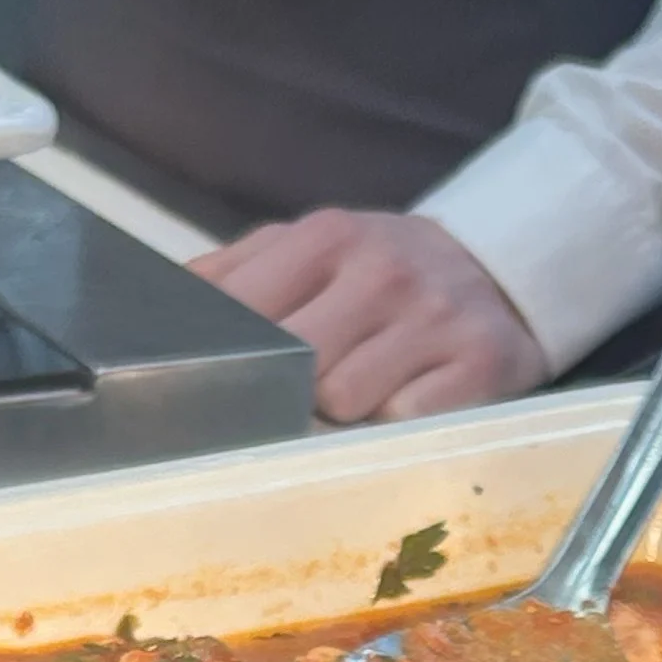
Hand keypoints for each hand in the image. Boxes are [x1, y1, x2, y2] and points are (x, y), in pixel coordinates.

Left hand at [194, 210, 548, 423]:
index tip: (225, 376)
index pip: (241, 312)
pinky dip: (398, 425)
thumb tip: (158, 304)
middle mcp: (383, 271)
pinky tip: (409, 400)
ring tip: (366, 391)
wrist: (503, 272)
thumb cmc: (386, 274)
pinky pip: (405, 421)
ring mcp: (435, 318)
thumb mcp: (314, 248)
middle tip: (310, 387)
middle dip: (291, 388)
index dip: (229, 355)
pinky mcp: (481, 362)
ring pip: (345, 403)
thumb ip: (236, 272)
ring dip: (345, 414)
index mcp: (327, 237)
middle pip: (292, 367)